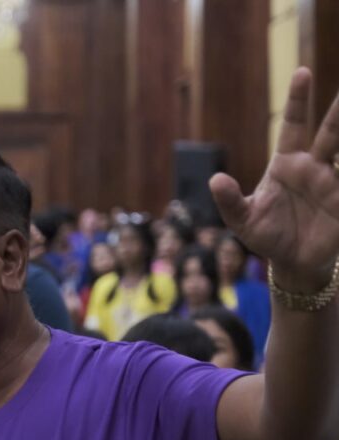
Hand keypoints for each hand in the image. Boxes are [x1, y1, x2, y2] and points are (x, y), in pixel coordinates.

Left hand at [210, 68, 338, 291]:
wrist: (292, 263)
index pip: (292, 125)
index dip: (297, 101)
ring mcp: (333, 183)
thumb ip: (230, 201)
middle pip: (331, 132)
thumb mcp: (242, 221)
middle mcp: (314, 167)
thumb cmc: (267, 236)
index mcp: (286, 164)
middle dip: (338, 111)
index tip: (301, 73)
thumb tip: (215, 179)